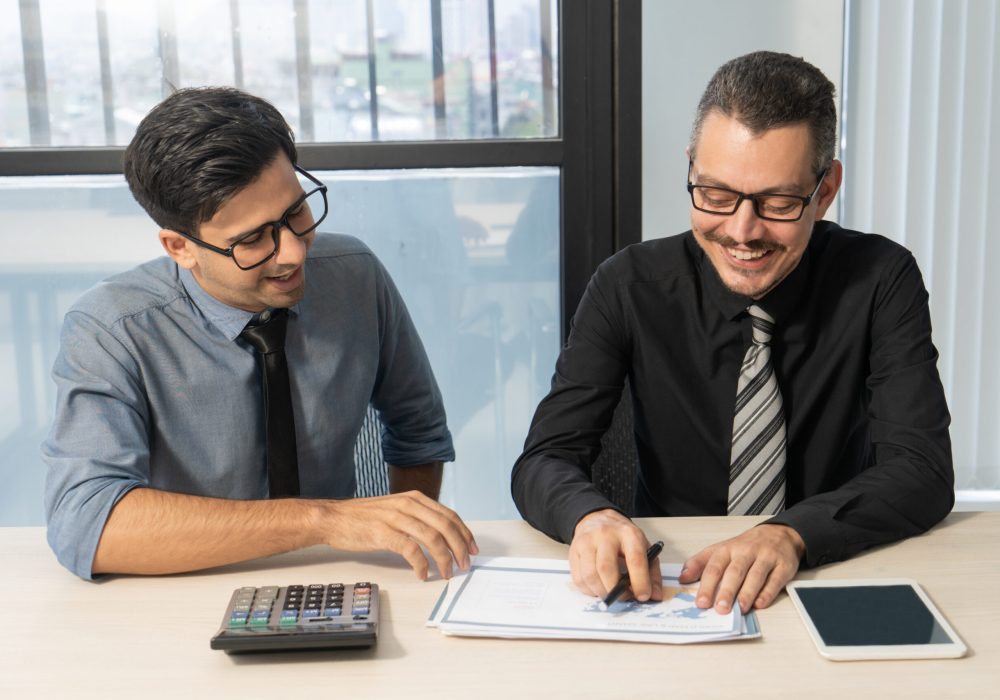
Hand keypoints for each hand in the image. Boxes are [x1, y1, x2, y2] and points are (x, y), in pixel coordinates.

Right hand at [310, 491, 477, 579]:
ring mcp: (396, 518)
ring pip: (432, 538)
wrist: (334, 518)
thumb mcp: (396, 509)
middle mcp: (408, 505)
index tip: (472, 548)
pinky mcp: (384, 533)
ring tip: (447, 573)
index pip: (449, 515)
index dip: (464, 533)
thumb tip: (440, 535)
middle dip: (459, 548)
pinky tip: (423, 573)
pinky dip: (421, 564)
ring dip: (444, 559)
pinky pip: (411, 550)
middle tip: (464, 564)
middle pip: (445, 526)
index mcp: (414, 498)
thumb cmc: (363, 517)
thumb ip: (417, 517)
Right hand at [569, 509, 662, 601]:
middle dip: (615, 590)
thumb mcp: (643, 547)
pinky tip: (598, 588)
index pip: (634, 559)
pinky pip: (578, 579)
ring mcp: (586, 542)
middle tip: (624, 597)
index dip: (640, 581)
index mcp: (628, 533)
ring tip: (610, 593)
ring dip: (601, 592)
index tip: (643, 596)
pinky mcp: (573, 551)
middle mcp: (605, 535)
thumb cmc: (622, 538)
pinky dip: (589, 590)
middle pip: (606, 568)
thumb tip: (654, 595)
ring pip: (590, 575)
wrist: (597, 519)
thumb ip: (652, 573)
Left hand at [679, 524, 804, 613]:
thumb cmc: (745, 546)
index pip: (714, 566)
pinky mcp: (783, 566)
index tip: (701, 602)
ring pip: (755, 575)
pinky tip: (760, 604)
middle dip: (726, 591)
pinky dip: (767, 593)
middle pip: (735, 572)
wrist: (778, 534)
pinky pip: (775, 580)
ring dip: (747, 593)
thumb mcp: (720, 550)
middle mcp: (746, 552)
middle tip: (720, 608)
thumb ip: (700, 563)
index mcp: (728, 549)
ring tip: (740, 609)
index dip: (707, 585)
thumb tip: (683, 578)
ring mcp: (766, 558)